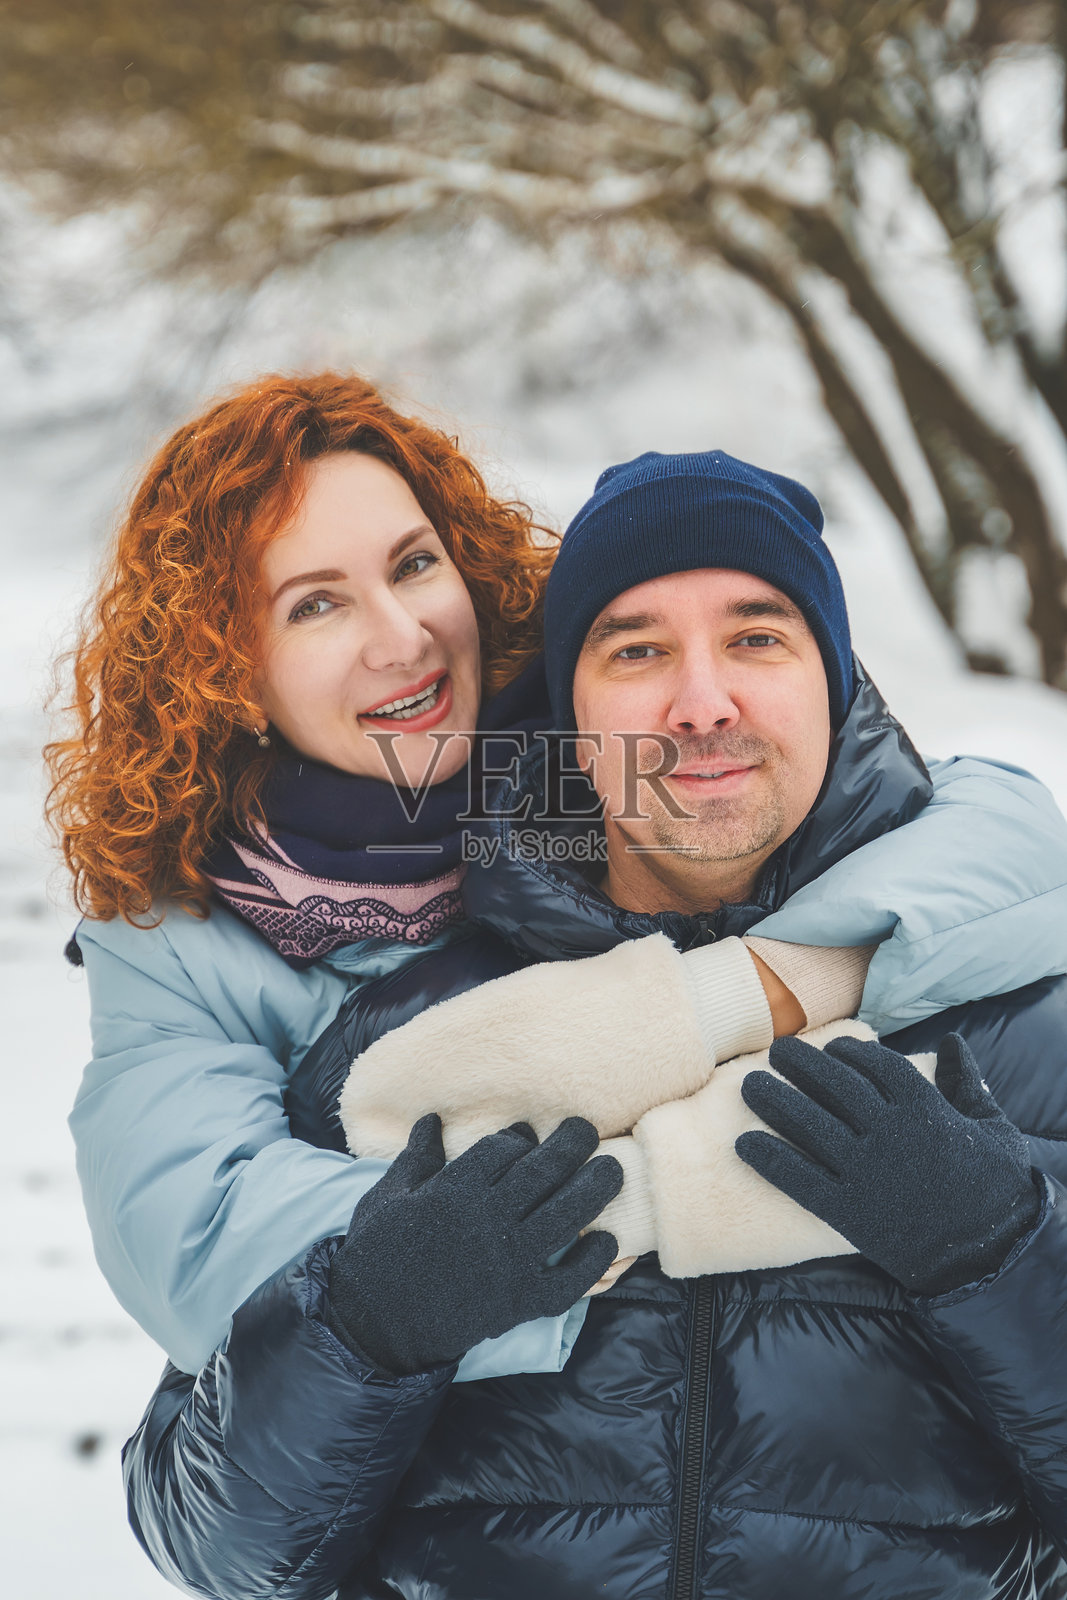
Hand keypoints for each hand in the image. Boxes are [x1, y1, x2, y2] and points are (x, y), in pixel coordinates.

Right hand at [328, 1114, 622, 1373]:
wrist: (376, 1325)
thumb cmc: (377, 1255)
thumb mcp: (386, 1198)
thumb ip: (416, 1158)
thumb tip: (430, 1120)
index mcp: (452, 1192)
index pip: (501, 1151)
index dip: (519, 1137)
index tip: (530, 1132)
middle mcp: (487, 1221)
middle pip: (541, 1173)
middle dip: (570, 1145)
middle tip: (586, 1130)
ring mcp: (507, 1263)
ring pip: (564, 1216)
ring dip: (593, 1189)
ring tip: (613, 1168)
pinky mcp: (519, 1302)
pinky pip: (567, 1281)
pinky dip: (591, 1262)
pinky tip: (605, 1241)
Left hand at [735, 1032, 1040, 1295]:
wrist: (992, 1255)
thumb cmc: (997, 1189)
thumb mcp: (992, 1127)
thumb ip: (967, 1082)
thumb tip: (952, 1042)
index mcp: (925, 1108)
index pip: (875, 1066)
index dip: (849, 1053)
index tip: (830, 1048)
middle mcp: (890, 1133)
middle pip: (833, 1086)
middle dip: (801, 1064)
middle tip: (776, 1052)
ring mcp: (867, 1172)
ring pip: (809, 1124)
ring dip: (774, 1101)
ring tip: (749, 1085)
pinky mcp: (850, 1212)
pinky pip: (800, 1179)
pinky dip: (769, 1159)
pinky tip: (744, 1144)